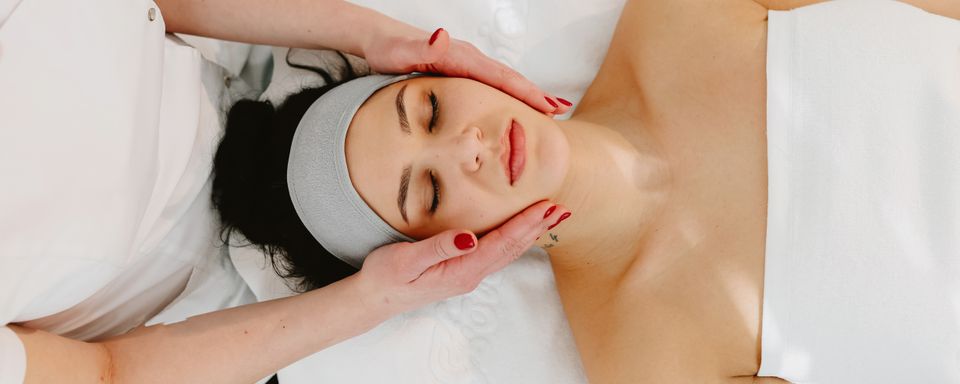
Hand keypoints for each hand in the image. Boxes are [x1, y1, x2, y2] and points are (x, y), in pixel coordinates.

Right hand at [354, 201, 571, 316]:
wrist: (373, 298)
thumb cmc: (386, 277)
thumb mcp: (407, 260)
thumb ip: (439, 247)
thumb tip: (469, 237)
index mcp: (462, 270)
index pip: (502, 243)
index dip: (526, 223)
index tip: (546, 206)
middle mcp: (471, 274)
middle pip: (512, 248)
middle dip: (537, 227)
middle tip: (561, 209)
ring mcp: (468, 274)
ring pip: (507, 251)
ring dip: (529, 233)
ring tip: (549, 217)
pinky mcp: (461, 269)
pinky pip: (496, 252)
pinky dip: (513, 237)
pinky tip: (519, 230)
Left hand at [362, 27, 571, 115]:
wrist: (378, 39)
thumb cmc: (386, 50)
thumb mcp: (398, 52)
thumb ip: (421, 47)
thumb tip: (443, 35)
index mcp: (459, 57)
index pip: (499, 76)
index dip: (525, 92)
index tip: (547, 106)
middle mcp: (468, 58)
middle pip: (509, 77)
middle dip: (535, 94)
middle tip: (561, 112)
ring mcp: (467, 63)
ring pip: (503, 80)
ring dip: (527, 94)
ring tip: (550, 110)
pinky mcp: (462, 69)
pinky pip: (492, 83)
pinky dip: (509, 93)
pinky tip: (516, 105)